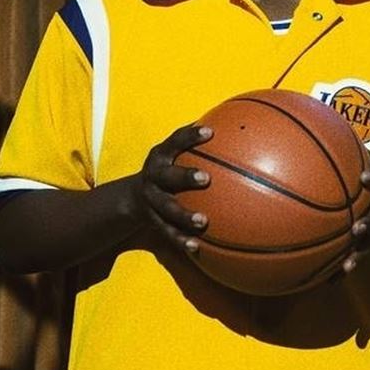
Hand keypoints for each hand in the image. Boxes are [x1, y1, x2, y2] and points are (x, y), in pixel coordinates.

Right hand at [130, 124, 211, 252]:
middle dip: (185, 177)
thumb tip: (237, 121)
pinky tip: (197, 247)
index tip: (210, 132)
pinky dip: (182, 240)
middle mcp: (153, 177)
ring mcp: (152, 201)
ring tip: (204, 221)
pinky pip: (168, 232)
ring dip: (184, 216)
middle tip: (206, 178)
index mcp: (161, 156)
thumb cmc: (169, 167)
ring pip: (167, 209)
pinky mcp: (153, 222)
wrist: (132, 197)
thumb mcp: (175, 151)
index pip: (175, 141)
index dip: (190, 136)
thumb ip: (197, 141)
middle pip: (167, 176)